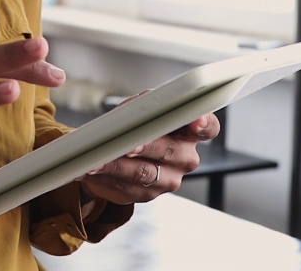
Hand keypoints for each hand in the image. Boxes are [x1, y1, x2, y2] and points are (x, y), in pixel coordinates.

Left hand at [78, 108, 219, 205]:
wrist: (118, 150)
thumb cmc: (135, 123)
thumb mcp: (139, 107)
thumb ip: (144, 104)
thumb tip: (139, 108)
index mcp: (190, 131)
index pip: (209, 128)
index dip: (204, 124)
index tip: (195, 121)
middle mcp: (186, 158)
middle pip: (171, 152)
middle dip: (148, 146)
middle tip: (129, 145)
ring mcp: (169, 179)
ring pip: (145, 173)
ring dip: (118, 165)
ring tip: (97, 160)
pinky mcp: (147, 195)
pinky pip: (127, 188)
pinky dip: (108, 178)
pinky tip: (92, 170)